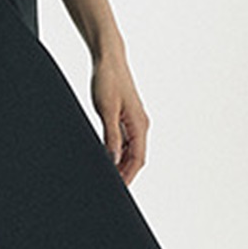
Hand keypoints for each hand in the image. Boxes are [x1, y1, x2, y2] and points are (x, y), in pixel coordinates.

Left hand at [91, 51, 149, 184]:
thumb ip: (111, 136)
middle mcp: (141, 124)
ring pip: (131, 150)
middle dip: (125, 173)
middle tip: (110, 186)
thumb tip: (114, 158)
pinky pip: (125, 140)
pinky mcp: (126, 116)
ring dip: (121, 163)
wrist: (109, 59)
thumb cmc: (108, 80)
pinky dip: (118, 151)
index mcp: (139, 124)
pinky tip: (107, 156)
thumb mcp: (106, 110)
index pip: (138, 159)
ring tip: (107, 175)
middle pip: (136, 157)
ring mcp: (134, 120)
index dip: (128, 176)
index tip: (118, 189)